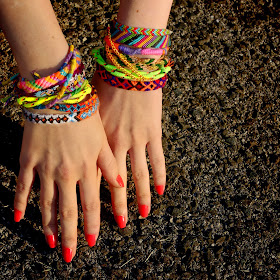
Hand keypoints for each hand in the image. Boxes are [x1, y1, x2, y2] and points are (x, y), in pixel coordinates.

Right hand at [14, 112, 123, 261]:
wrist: (59, 98)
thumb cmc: (85, 118)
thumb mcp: (103, 141)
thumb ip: (110, 165)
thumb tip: (121, 186)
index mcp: (86, 169)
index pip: (90, 205)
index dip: (92, 225)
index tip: (92, 242)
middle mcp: (65, 173)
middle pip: (67, 211)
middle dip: (69, 235)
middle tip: (69, 255)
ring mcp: (44, 168)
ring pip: (46, 203)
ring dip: (48, 225)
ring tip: (50, 242)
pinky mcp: (28, 160)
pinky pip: (22, 186)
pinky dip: (19, 202)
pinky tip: (17, 218)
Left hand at [92, 74, 165, 227]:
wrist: (127, 66)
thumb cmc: (105, 82)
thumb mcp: (90, 106)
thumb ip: (88, 126)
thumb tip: (82, 140)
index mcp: (97, 138)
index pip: (94, 173)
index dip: (93, 194)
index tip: (91, 211)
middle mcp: (115, 144)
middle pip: (115, 182)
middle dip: (116, 205)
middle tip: (118, 224)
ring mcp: (135, 139)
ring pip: (138, 175)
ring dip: (140, 197)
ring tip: (141, 215)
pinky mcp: (152, 132)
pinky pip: (157, 159)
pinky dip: (159, 176)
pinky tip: (161, 192)